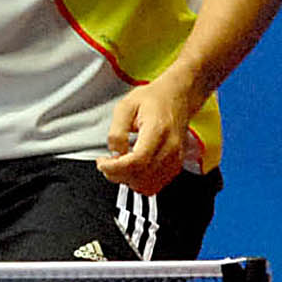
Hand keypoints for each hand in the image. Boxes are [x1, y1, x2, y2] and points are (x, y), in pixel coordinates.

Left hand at [98, 77, 196, 195]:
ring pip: (149, 185)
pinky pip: (156, 185)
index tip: (102, 163)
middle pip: (141, 177)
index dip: (115, 168)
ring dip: (128, 181)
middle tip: (107, 164)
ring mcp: (175, 158)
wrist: (178, 96)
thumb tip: (115, 153)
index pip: (137, 162)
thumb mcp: (126, 106)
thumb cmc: (154, 99)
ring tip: (119, 165)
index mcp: (157, 131)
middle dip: (117, 175)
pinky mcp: (176, 165)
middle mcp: (170, 148)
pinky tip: (132, 170)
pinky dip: (140, 183)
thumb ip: (117, 131)